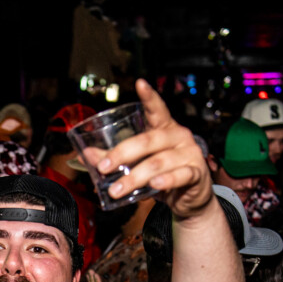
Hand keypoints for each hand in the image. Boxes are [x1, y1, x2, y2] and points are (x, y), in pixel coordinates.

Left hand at [94, 79, 212, 217]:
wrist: (189, 198)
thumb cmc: (161, 176)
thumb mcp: (138, 165)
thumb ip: (115, 158)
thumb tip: (86, 155)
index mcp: (163, 128)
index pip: (156, 109)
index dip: (149, 97)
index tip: (140, 84)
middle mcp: (178, 136)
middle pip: (148, 140)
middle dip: (122, 154)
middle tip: (103, 168)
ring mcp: (189, 153)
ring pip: (158, 162)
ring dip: (134, 177)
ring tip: (115, 190)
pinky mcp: (196, 173)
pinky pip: (180, 175)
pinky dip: (166, 180)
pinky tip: (154, 184)